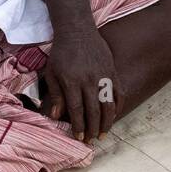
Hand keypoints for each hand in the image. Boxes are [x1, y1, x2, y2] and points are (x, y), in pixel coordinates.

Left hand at [41, 25, 118, 141]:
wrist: (77, 30)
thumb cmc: (61, 53)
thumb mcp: (52, 73)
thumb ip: (55, 95)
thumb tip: (55, 117)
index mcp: (72, 81)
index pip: (77, 110)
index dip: (79, 126)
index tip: (79, 137)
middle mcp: (89, 80)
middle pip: (93, 111)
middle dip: (92, 129)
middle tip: (91, 141)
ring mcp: (103, 75)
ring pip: (108, 104)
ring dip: (107, 122)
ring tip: (103, 134)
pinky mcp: (112, 71)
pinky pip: (119, 92)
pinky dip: (118, 106)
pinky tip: (114, 116)